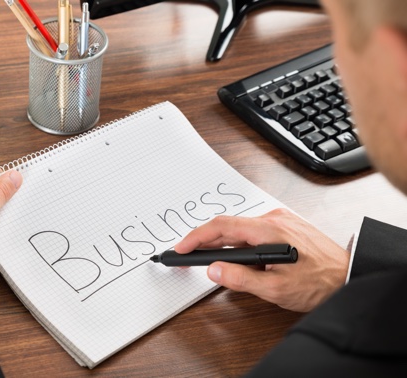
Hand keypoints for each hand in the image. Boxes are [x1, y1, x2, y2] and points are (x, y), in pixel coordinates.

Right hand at [175, 208, 349, 311]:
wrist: (348, 276)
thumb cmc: (320, 282)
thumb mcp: (275, 289)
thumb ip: (240, 279)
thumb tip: (214, 270)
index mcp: (268, 230)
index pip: (221, 227)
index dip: (196, 237)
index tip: (181, 248)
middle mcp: (273, 219)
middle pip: (228, 226)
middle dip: (205, 241)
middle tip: (189, 256)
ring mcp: (280, 221)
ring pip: (240, 229)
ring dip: (223, 243)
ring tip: (211, 259)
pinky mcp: (285, 226)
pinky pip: (253, 230)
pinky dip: (239, 242)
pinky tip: (237, 255)